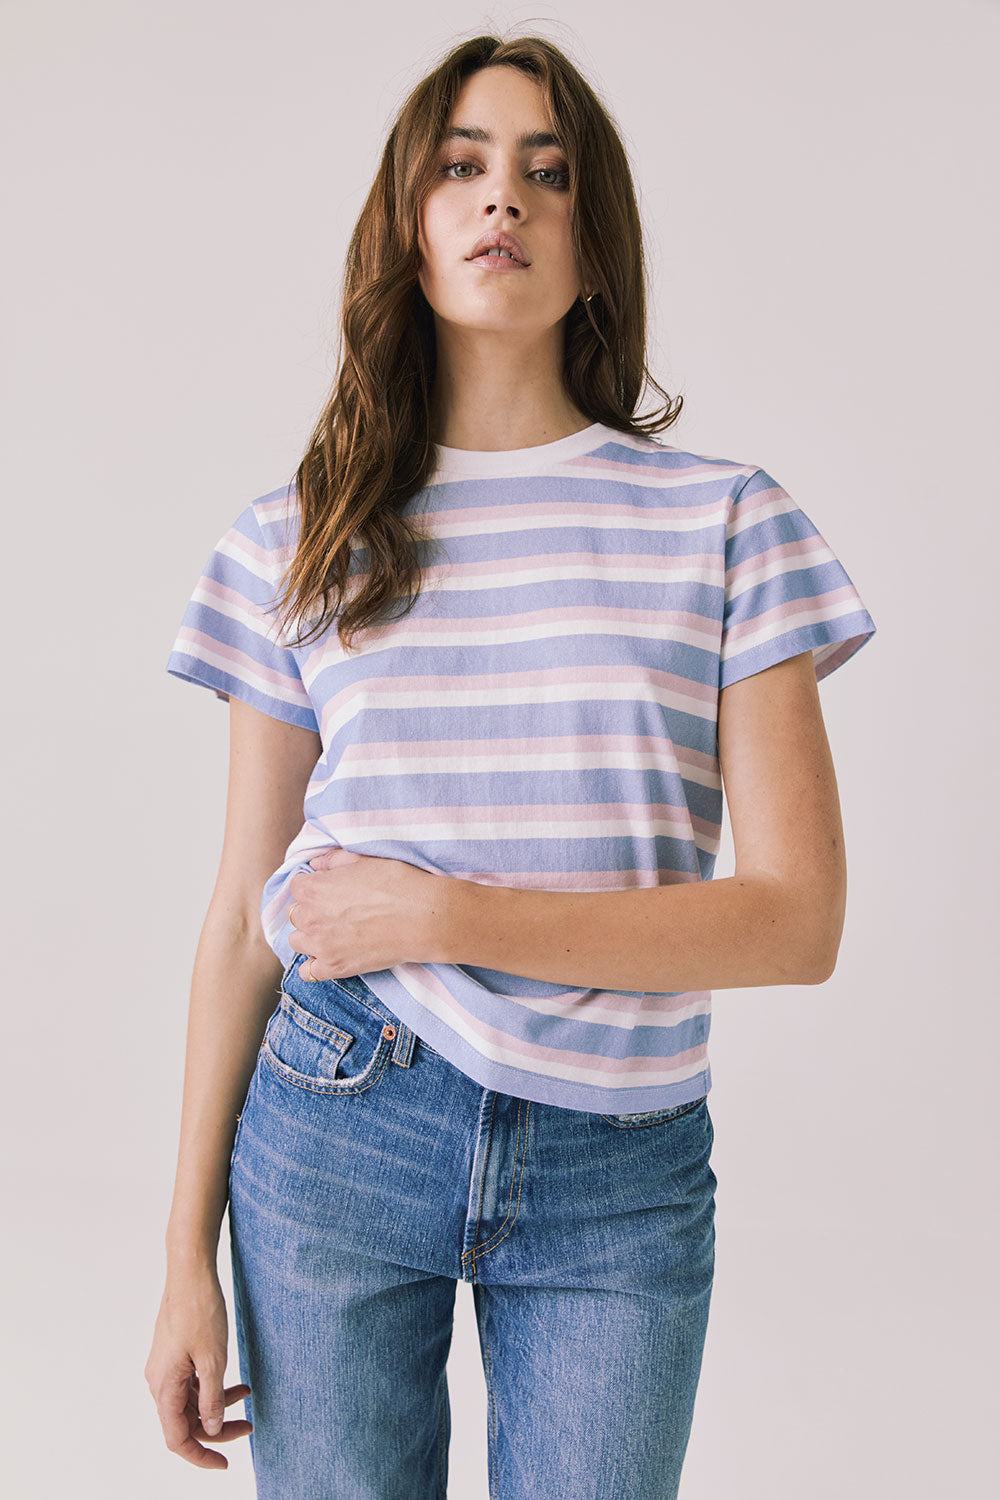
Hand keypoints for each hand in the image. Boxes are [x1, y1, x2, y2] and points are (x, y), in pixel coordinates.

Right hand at [145, 1267, 252, 1469]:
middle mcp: (159, 1381)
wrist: (190, 1272)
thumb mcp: (213, 1359)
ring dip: (217, 1405)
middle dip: (217, 1429)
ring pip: (190, 1401)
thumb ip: (211, 1398)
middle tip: (247, 1427)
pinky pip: (191, 1383)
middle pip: (186, 1421)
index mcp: (164, 1387)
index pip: (177, 1438)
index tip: (223, 1463)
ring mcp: (165, 1368)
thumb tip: (211, 1430)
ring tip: (248, 1397)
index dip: (200, 1456)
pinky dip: (212, 1387)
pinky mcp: (173, 1355)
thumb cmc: (200, 1310)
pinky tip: (236, 1382)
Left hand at [286, 848, 452, 979]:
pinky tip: (329, 956)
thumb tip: (315, 864)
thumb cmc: (397, 884)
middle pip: (296, 914)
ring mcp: (320, 946)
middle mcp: (310, 918)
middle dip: (311, 910)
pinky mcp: (334, 967)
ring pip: (298, 941)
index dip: (315, 886)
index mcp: (314, 888)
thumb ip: (334, 860)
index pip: (297, 887)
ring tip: (333, 932)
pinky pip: (309, 972)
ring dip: (310, 935)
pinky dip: (314, 965)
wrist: (422, 919)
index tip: (330, 889)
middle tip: (337, 909)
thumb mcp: (364, 860)